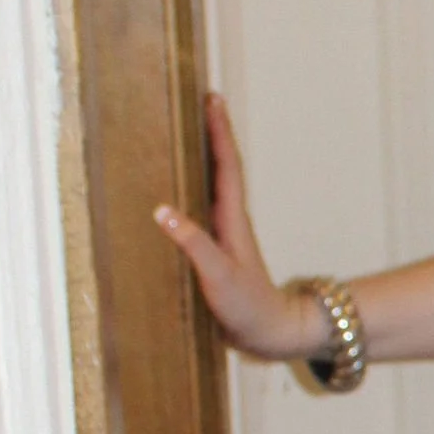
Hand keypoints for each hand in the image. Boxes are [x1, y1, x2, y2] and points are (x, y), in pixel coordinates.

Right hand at [156, 93, 323, 360]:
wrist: (271, 335)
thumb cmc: (248, 308)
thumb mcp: (219, 277)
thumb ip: (193, 245)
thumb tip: (162, 212)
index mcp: (232, 220)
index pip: (226, 165)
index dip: (218, 131)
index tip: (212, 98)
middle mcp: (229, 221)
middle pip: (220, 165)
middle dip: (210, 132)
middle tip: (199, 99)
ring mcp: (224, 234)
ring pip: (212, 185)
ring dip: (204, 156)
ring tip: (185, 131)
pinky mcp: (216, 251)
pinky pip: (201, 208)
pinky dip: (190, 189)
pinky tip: (174, 190)